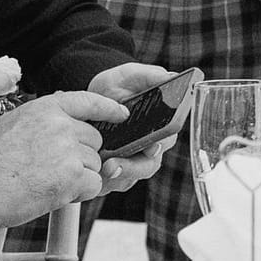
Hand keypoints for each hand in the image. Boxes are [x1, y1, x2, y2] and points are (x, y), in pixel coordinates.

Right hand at [0, 89, 130, 227]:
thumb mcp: (11, 124)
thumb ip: (41, 119)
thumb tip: (61, 114)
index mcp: (46, 108)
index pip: (87, 101)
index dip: (108, 108)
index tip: (122, 113)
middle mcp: (61, 125)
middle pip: (94, 141)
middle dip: (81, 157)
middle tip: (51, 170)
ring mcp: (68, 149)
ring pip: (94, 164)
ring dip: (78, 178)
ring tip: (45, 182)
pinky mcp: (72, 175)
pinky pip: (93, 184)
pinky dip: (79, 194)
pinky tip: (53, 193)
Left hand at [87, 62, 173, 190]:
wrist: (89, 103)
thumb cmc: (113, 88)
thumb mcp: (128, 76)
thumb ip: (149, 75)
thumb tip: (172, 76)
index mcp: (159, 126)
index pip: (166, 139)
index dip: (159, 145)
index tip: (151, 147)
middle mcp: (148, 148)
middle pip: (148, 165)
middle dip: (132, 168)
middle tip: (113, 166)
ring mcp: (131, 163)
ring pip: (129, 179)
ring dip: (115, 178)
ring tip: (100, 170)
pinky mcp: (114, 175)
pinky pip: (111, 185)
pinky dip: (101, 183)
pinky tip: (91, 175)